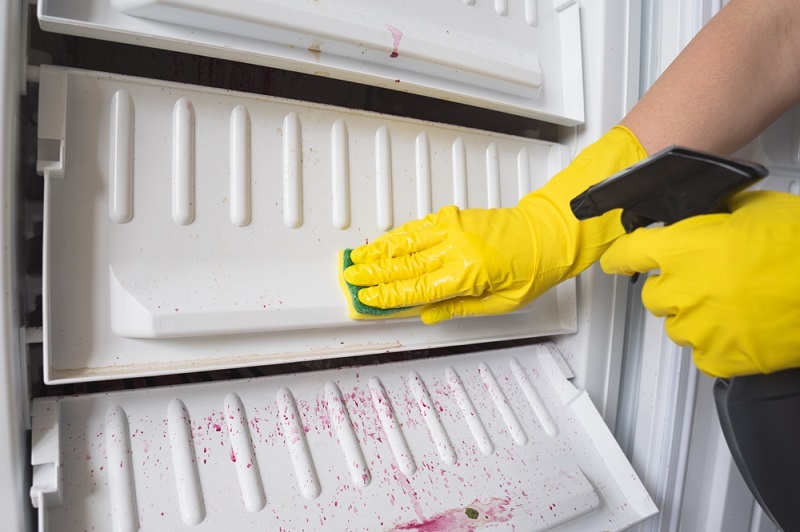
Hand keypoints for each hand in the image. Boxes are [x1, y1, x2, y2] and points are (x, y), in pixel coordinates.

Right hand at [344, 126, 646, 323]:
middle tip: (350, 277)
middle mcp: (456, 246)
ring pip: (407, 240)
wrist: (551, 232)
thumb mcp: (500, 303)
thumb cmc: (535, 268)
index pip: (416, 288)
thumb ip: (459, 307)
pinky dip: (400, 234)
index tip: (367, 299)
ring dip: (380, 250)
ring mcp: (455, 228)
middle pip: (405, 264)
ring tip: (358, 257)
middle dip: (374, 272)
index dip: (387, 295)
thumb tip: (428, 313)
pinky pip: (421, 226)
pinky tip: (386, 241)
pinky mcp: (457, 217)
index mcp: (467, 272)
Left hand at [601, 190, 799, 376]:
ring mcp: (699, 327)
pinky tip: (739, 330)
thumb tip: (709, 216)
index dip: (620, 258)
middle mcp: (682, 290)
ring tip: (729, 306)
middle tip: (704, 282)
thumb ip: (717, 214)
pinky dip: (716, 346)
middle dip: (671, 289)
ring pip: (675, 328)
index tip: (615, 262)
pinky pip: (703, 355)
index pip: (628, 254)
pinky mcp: (721, 357)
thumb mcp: (754, 208)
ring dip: (693, 318)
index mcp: (682, 249)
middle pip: (652, 296)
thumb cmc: (799, 247)